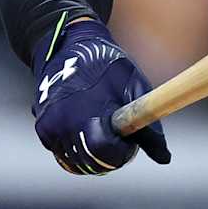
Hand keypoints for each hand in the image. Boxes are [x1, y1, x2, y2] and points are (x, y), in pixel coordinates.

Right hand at [31, 17, 169, 174]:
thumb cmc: (108, 65)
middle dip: (107, 157)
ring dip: (90, 155)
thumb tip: (165, 159)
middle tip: (118, 139)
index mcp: (88, 113)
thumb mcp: (134, 88)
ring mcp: (50, 126)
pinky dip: (74, 147)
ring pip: (73, 161)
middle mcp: (63, 123)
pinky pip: (60, 151)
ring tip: (102, 132)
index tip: (129, 143)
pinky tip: (85, 128)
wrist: (71, 45)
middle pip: (88, 163)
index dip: (121, 154)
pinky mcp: (42, 127)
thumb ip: (148, 126)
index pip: (104, 154)